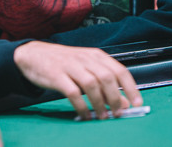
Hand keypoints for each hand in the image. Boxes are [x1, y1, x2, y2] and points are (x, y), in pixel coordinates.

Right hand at [13, 41, 142, 119]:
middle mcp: (85, 59)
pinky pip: (73, 93)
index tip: (137, 102)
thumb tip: (124, 102)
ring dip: (100, 104)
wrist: (33, 54)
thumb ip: (104, 84)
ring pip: (92, 85)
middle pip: (107, 78)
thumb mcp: (86, 68)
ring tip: (103, 117)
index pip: (120, 70)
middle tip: (118, 113)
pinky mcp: (57, 76)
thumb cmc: (63, 63)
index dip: (131, 87)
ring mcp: (71, 66)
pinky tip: (85, 115)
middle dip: (116, 98)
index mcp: (96, 56)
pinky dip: (82, 106)